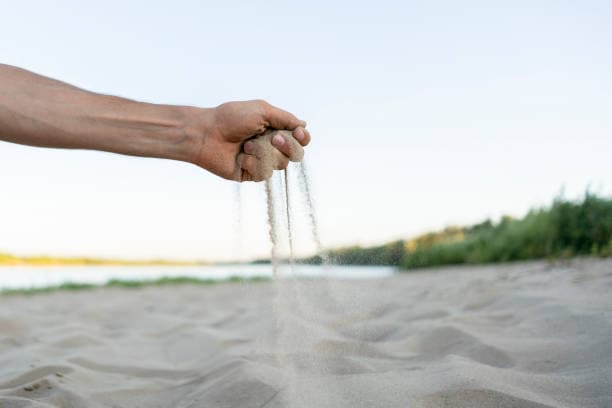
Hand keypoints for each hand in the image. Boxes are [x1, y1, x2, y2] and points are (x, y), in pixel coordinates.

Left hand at [191, 100, 309, 181]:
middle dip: (286, 145)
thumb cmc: (230, 118)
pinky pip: (265, 173)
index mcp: (274, 128)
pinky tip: (241, 157)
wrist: (206, 134)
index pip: (299, 138)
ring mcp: (262, 160)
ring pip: (281, 164)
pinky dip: (253, 163)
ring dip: (264, 152)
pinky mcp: (252, 173)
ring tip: (247, 145)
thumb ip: (285, 118)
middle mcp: (270, 145)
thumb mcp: (261, 111)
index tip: (298, 133)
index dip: (302, 138)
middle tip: (272, 137)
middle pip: (295, 153)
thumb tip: (304, 125)